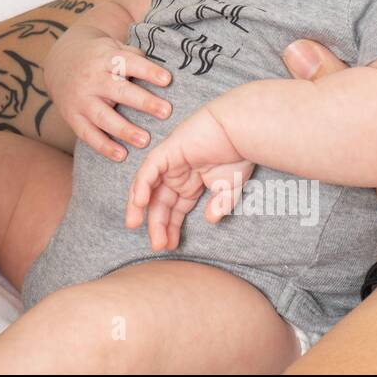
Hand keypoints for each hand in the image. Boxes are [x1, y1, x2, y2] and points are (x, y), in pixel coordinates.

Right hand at [45, 30, 172, 161]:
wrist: (59, 62)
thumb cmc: (99, 57)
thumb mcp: (112, 47)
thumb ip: (133, 57)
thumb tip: (161, 70)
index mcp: (105, 58)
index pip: (128, 63)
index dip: (148, 71)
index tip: (167, 80)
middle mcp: (92, 79)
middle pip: (118, 91)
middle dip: (143, 102)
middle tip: (166, 112)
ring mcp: (81, 99)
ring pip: (103, 116)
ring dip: (124, 130)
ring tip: (145, 141)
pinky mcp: (73, 117)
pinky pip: (87, 133)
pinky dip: (103, 146)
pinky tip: (121, 155)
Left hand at [125, 107, 252, 249]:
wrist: (241, 131)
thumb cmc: (238, 154)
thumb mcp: (229, 188)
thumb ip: (220, 204)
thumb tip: (211, 219)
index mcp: (190, 183)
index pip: (173, 209)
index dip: (170, 228)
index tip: (170, 246)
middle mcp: (176, 174)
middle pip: (159, 202)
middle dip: (157, 224)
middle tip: (158, 245)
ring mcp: (170, 163)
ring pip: (147, 187)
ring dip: (140, 207)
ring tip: (136, 225)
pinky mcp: (167, 152)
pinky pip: (148, 171)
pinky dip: (142, 186)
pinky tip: (140, 204)